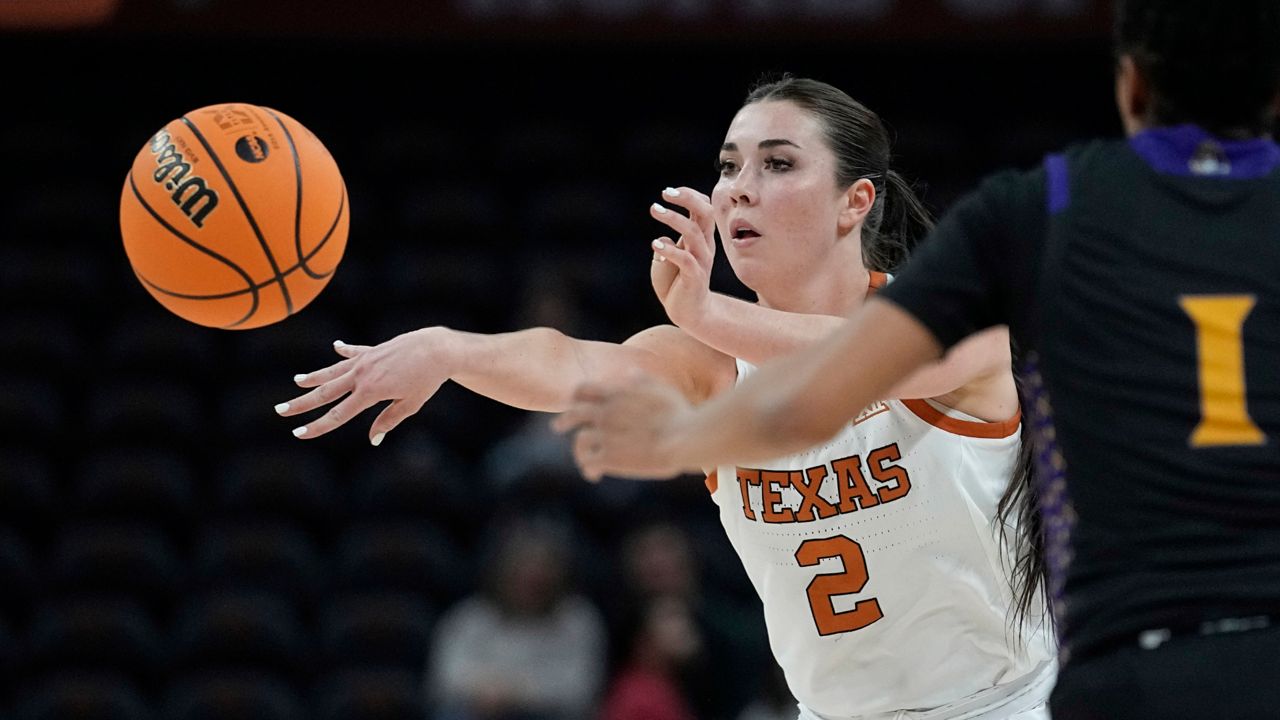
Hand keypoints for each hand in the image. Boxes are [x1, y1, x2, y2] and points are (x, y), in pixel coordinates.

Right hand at [274, 327, 449, 444]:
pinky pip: (354, 352)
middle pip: (325, 393)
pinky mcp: (373, 350)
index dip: (317, 427)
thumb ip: (388, 421)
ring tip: (296, 382)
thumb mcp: (409, 404)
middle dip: (301, 404)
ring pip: (332, 371)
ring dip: (313, 377)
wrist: (437, 349)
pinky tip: (335, 347)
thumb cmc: (427, 379)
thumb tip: (373, 440)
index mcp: (369, 392)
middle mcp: (361, 375)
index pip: (337, 415)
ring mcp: (365, 360)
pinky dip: (344, 351)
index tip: (298, 434)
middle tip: (280, 410)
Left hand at [551, 374, 693, 481]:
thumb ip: (643, 381)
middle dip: (563, 421)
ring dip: (580, 451)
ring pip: (580, 442)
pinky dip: (589, 470)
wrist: (682, 439)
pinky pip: (589, 464)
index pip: (583, 389)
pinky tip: (594, 476)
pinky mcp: (608, 458)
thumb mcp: (661, 389)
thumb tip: (631, 372)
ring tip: (584, 460)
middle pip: (572, 414)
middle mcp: (604, 412)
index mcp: (615, 394)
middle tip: (557, 427)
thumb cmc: (678, 413)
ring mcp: (604, 435)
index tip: (576, 402)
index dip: (577, 396)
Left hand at [649, 186, 715, 330]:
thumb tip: (662, 237)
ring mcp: (702, 261)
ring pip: (694, 233)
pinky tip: (655, 245)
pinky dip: (670, 249)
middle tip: (665, 192)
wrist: (688, 314)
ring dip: (673, 218)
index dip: (690, 195)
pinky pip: (686, 260)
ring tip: (655, 209)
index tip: (669, 192)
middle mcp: (705, 246)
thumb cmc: (676, 283)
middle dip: (687, 199)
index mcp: (700, 238)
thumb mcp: (668, 258)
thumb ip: (667, 243)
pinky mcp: (695, 277)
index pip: (704, 208)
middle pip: (705, 213)